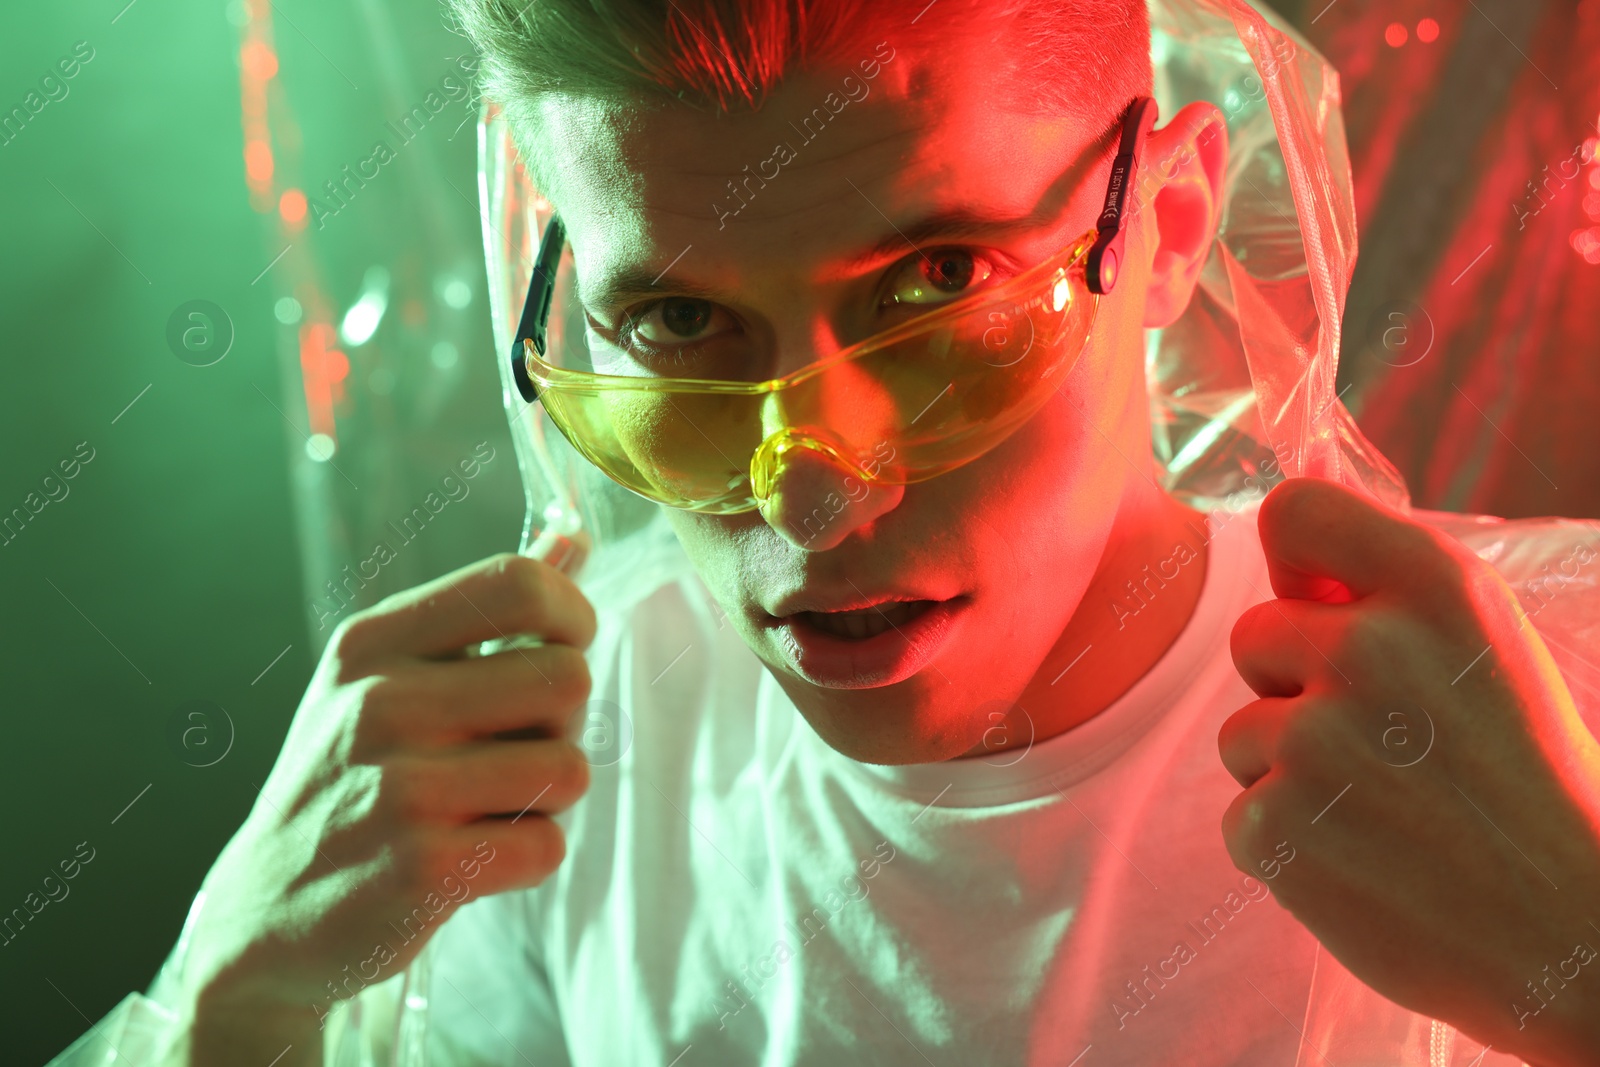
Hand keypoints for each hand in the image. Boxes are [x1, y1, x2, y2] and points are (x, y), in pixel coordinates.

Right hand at [174, 553, 595, 1059]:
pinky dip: (528, 859)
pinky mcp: (421, 870)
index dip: (572, 616)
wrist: (265, 914)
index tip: (559, 652)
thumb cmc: (351, 780)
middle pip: (568, 676)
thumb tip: (575, 535)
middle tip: (511, 752)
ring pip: (570, 768)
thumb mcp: (390, 677)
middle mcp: (379, 703)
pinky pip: (547, 847)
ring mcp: (398, 788)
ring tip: (483, 809)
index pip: (519, 583)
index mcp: (373, 642)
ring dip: (547, 798)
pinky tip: (472, 859)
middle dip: (563, 722)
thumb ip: (488, 609)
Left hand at [1218, 477, 1599, 1065]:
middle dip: (1296, 688)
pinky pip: (1241, 812)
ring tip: (1385, 812)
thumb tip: (1284, 566)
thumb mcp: (1489, 655)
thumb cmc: (1528, 788)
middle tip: (1387, 748)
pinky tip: (1362, 862)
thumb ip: (1391, 598)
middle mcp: (1369, 650)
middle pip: (1253, 635)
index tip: (1319, 599)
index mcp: (1439, 589)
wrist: (1573, 937)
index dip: (1295, 560)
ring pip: (1243, 732)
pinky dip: (1287, 843)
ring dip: (1290, 772)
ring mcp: (1315, 739)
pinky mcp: (1276, 822)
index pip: (1294, 511)